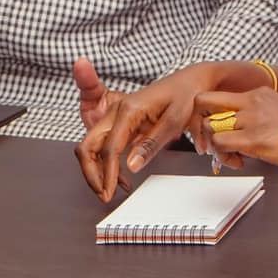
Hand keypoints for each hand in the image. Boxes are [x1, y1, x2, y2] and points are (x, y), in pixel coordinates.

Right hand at [75, 62, 228, 201]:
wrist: (189, 82)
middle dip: (91, 173)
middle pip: (88, 145)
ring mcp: (116, 116)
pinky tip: (120, 179)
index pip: (109, 147)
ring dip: (97, 170)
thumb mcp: (174, 120)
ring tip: (110, 191)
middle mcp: (116, 111)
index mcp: (129, 109)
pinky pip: (105, 145)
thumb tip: (131, 167)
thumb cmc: (185, 96)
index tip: (108, 193)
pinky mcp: (120, 123)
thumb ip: (152, 144)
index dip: (107, 173)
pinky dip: (107, 164)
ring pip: (92, 146)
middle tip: (103, 195)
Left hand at [196, 85, 277, 168]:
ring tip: (227, 154)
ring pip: (209, 125)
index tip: (213, 124)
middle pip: (205, 101)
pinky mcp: (252, 139)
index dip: (210, 110)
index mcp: (259, 93)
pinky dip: (222, 155)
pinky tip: (237, 161)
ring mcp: (251, 120)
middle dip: (201, 121)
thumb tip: (240, 130)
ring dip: (213, 143)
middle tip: (208, 137)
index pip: (220, 94)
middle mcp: (252, 102)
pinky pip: (220, 143)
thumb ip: (259, 115)